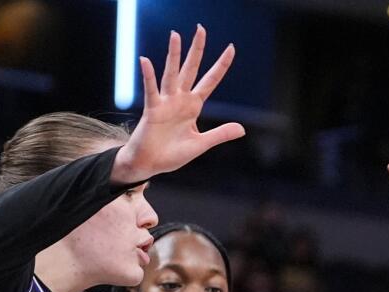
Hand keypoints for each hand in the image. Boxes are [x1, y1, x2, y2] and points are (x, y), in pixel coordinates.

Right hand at [114, 27, 244, 183]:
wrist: (150, 164)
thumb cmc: (172, 154)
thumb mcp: (201, 144)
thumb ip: (220, 135)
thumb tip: (242, 129)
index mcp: (193, 106)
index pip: (210, 81)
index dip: (221, 65)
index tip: (231, 48)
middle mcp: (180, 99)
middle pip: (191, 69)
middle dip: (196, 50)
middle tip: (201, 29)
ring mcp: (166, 103)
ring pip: (171, 74)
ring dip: (173, 56)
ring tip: (176, 36)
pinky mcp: (153, 110)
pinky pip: (151, 91)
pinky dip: (149, 76)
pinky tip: (146, 61)